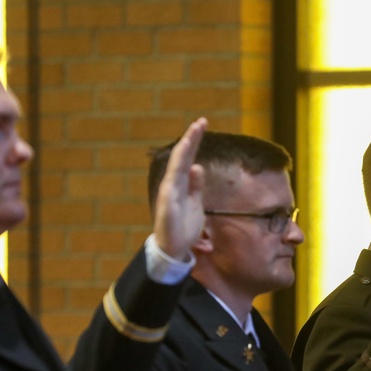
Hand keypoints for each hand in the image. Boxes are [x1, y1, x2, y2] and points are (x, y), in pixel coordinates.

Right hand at [153, 117, 206, 259]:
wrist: (173, 248)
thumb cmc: (184, 226)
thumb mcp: (195, 203)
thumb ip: (195, 185)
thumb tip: (198, 167)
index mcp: (181, 184)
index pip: (188, 158)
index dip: (194, 142)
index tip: (202, 124)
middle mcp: (173, 184)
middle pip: (182, 157)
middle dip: (191, 139)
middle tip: (201, 121)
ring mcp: (170, 193)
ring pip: (177, 167)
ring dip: (185, 150)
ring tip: (192, 134)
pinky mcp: (168, 204)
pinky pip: (173, 185)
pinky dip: (178, 172)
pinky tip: (185, 159)